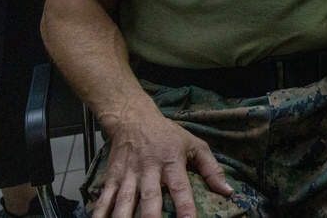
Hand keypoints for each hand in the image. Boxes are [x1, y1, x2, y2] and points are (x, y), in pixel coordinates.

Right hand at [92, 113, 231, 217]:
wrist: (134, 119)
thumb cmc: (169, 135)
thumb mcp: (195, 145)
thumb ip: (212, 169)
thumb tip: (228, 191)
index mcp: (172, 162)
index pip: (180, 188)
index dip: (185, 206)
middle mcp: (149, 170)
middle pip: (149, 197)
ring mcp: (128, 174)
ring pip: (124, 201)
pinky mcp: (112, 177)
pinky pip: (104, 198)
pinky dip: (99, 213)